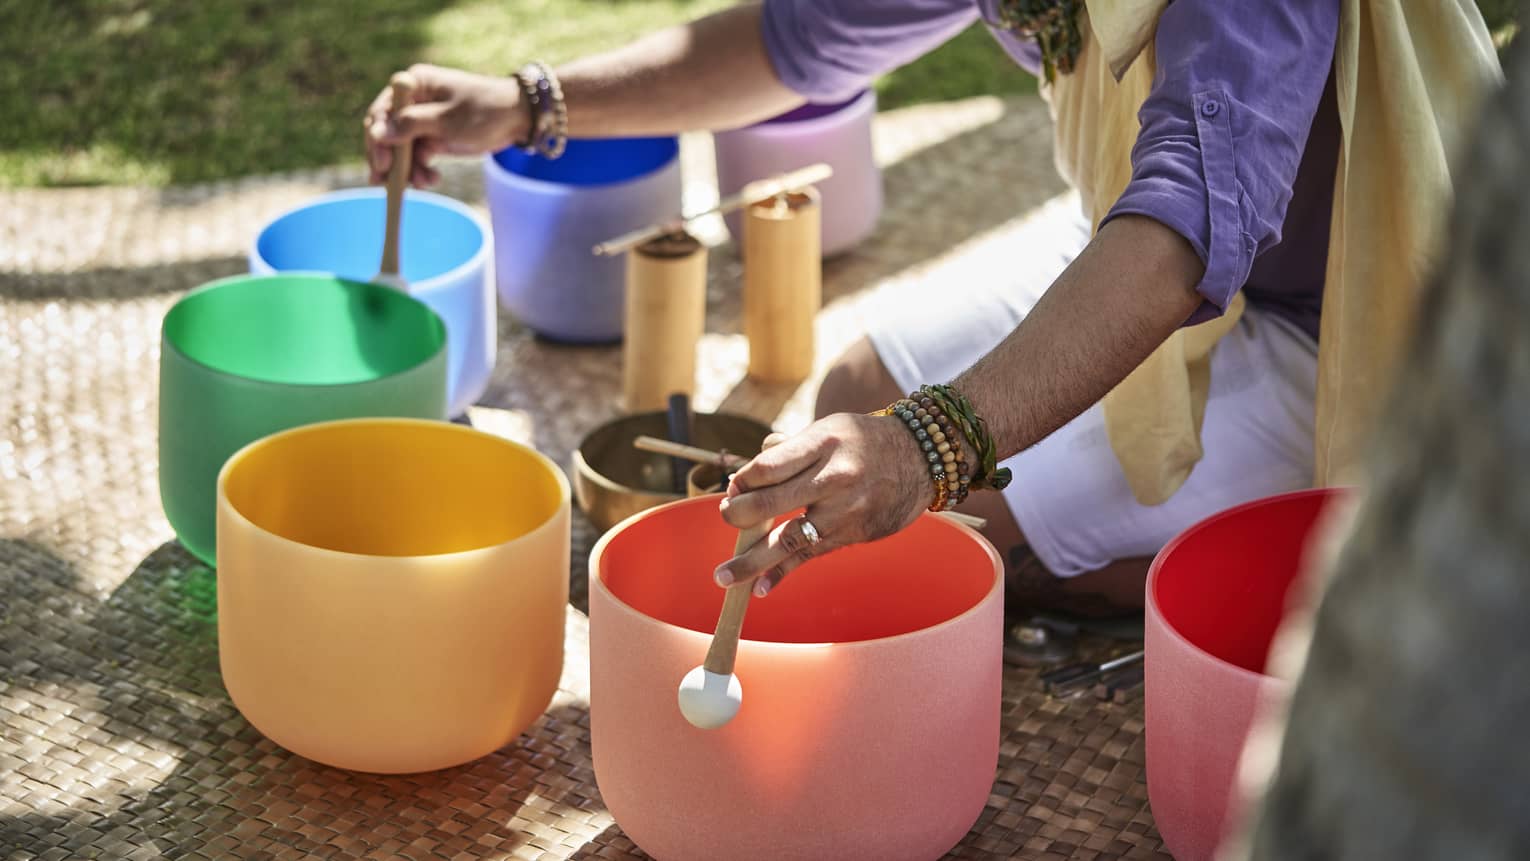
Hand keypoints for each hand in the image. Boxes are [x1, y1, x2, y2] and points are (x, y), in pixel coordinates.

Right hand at [364, 63, 525, 186]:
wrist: (517, 120)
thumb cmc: (484, 110)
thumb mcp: (447, 119)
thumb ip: (411, 125)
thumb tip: (377, 134)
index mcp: (414, 85)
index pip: (382, 112)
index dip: (377, 139)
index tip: (382, 163)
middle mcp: (413, 101)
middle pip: (386, 133)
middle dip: (389, 160)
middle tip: (387, 184)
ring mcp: (422, 121)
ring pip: (400, 150)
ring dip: (407, 169)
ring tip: (425, 183)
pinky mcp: (432, 138)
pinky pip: (416, 157)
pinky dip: (419, 170)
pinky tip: (431, 180)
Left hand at [714, 413, 932, 596]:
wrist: (923, 459)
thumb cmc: (864, 441)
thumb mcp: (828, 428)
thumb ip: (788, 449)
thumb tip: (745, 478)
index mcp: (822, 442)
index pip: (766, 467)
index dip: (741, 481)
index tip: (733, 488)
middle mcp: (833, 476)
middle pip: (769, 502)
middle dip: (736, 515)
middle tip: (726, 517)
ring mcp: (844, 509)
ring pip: (787, 538)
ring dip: (750, 561)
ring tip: (723, 576)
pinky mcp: (854, 533)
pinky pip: (811, 556)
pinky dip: (783, 573)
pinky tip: (761, 588)